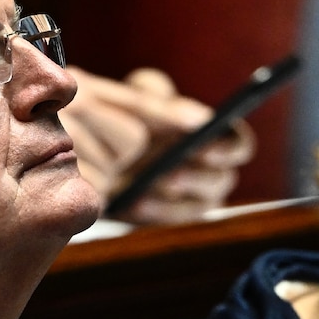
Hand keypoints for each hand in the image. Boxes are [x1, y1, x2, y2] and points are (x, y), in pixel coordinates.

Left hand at [61, 67, 255, 223]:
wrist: (80, 145)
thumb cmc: (115, 113)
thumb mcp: (130, 98)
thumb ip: (155, 99)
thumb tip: (193, 118)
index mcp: (209, 133)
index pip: (238, 145)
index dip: (227, 148)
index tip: (204, 148)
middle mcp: (207, 167)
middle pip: (221, 180)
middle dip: (195, 179)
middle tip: (168, 177)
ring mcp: (189, 196)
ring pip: (197, 205)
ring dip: (172, 200)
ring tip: (141, 192)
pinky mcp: (165, 215)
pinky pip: (168, 220)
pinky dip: (152, 212)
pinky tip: (129, 203)